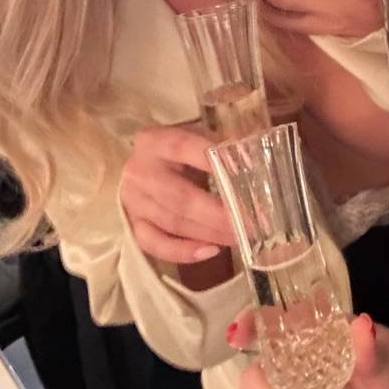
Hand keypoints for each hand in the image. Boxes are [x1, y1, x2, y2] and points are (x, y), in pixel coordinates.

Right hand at [119, 123, 236, 265]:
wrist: (142, 167)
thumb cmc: (178, 151)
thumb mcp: (196, 136)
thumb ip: (221, 143)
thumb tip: (255, 155)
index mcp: (155, 141)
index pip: (184, 147)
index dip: (213, 161)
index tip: (247, 174)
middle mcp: (139, 171)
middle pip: (180, 197)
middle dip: (218, 214)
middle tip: (250, 223)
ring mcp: (133, 201)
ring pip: (173, 223)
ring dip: (210, 233)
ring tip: (241, 238)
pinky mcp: (133, 225)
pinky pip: (156, 244)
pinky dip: (183, 252)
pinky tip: (211, 251)